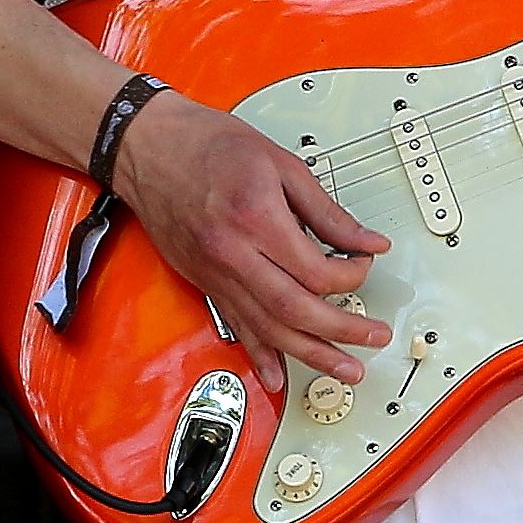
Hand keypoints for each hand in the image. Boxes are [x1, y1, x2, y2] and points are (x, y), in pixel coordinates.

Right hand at [104, 90, 394, 384]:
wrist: (148, 146)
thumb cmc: (208, 145)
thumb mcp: (280, 164)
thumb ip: (326, 211)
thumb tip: (366, 241)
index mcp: (256, 218)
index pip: (316, 271)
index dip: (351, 275)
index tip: (364, 264)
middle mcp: (233, 254)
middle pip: (296, 309)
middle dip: (342, 331)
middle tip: (374, 337)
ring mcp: (216, 273)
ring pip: (268, 329)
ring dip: (311, 355)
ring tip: (345, 369)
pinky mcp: (205, 282)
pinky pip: (236, 327)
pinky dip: (260, 355)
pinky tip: (277, 377)